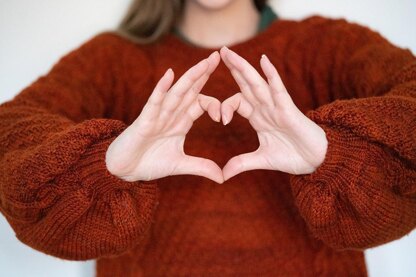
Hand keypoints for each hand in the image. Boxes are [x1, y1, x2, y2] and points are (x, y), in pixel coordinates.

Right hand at [105, 51, 223, 183]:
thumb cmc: (149, 162)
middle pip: (190, 90)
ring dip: (190, 77)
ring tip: (204, 62)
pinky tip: (170, 75)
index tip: (224, 118)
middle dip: (203, 73)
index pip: (201, 104)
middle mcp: (170, 114)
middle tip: (218, 55)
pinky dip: (162, 89)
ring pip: (176, 92)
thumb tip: (222, 177)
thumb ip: (201, 167)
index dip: (215, 106)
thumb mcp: (180, 165)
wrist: (124, 170)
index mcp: (180, 121)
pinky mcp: (144, 121)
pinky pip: (154, 102)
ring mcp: (157, 115)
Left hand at [220, 46, 327, 179]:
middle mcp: (265, 108)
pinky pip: (278, 89)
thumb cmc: (293, 156)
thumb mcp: (262, 160)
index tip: (220, 119)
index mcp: (258, 117)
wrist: (316, 161)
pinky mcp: (288, 109)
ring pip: (257, 83)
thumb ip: (242, 163)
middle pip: (246, 84)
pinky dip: (271, 75)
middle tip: (220, 52)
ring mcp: (276, 106)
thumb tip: (223, 175)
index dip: (225, 107)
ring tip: (229, 53)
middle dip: (233, 68)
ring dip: (243, 67)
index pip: (237, 102)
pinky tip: (263, 61)